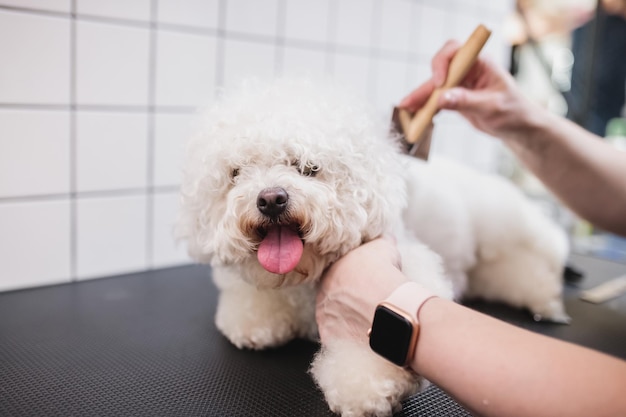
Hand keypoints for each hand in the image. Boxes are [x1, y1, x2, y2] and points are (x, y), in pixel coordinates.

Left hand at [315, 237, 407, 344]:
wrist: (387, 304)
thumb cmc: (384, 273)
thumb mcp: (383, 246)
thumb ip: (380, 242)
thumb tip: (385, 238)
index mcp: (330, 271)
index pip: (334, 276)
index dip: (349, 281)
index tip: (362, 286)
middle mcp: (322, 294)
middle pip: (331, 298)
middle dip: (346, 302)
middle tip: (365, 304)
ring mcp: (324, 318)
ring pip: (332, 320)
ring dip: (346, 322)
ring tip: (367, 323)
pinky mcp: (330, 339)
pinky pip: (335, 340)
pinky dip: (347, 340)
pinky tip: (362, 338)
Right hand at [399, 40, 538, 141]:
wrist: (518, 126)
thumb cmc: (513, 111)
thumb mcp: (492, 106)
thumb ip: (466, 101)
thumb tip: (442, 98)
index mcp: (480, 63)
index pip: (454, 51)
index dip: (442, 63)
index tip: (440, 83)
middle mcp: (467, 70)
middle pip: (439, 72)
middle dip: (424, 87)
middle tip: (410, 103)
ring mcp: (460, 84)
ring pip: (434, 88)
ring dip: (420, 99)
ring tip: (405, 110)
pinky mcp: (455, 98)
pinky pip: (436, 100)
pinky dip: (425, 108)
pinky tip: (414, 115)